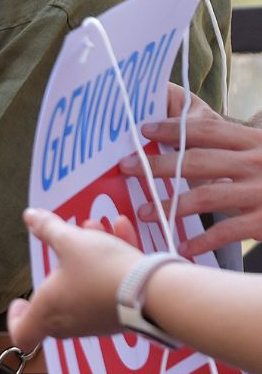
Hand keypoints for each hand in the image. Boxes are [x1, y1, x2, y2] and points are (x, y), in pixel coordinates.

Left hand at [11, 207, 150, 348]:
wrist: (153, 293)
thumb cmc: (100, 270)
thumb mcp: (70, 241)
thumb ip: (48, 229)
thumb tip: (29, 216)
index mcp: (48, 312)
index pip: (22, 334)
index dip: (16, 319)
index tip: (20, 300)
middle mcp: (70, 323)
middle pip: (55, 305)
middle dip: (60, 269)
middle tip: (65, 247)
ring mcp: (97, 322)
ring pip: (87, 288)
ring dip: (90, 257)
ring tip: (96, 227)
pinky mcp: (123, 317)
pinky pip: (111, 289)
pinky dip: (113, 263)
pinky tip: (122, 228)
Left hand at [123, 82, 261, 256]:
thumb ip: (234, 149)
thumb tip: (185, 143)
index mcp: (256, 142)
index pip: (208, 130)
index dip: (173, 128)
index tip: (143, 130)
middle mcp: (258, 163)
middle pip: (198, 161)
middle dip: (157, 165)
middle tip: (125, 168)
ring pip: (207, 196)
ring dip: (170, 203)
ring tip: (143, 210)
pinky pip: (228, 231)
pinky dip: (203, 239)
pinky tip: (182, 244)